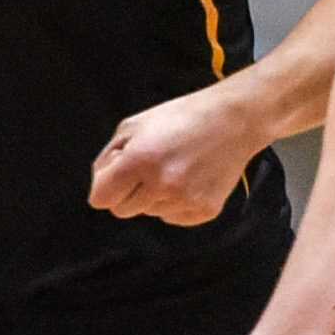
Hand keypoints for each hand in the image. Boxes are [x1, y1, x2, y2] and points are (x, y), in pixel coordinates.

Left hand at [90, 86, 269, 227]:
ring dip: (155, 196)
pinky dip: (176, 203)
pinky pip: (173, 217)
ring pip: (150, 213)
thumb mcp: (135, 125)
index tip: (117, 176)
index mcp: (139, 160)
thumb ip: (109, 157)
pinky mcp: (204, 211)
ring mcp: (184, 200)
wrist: (234, 121)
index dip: (106, 186)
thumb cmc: (182, 117)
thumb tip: (101, 184)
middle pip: (123, 211)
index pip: (100, 199)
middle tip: (149, 168)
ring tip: (175, 168)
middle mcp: (161, 185)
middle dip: (128, 193)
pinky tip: (190, 179)